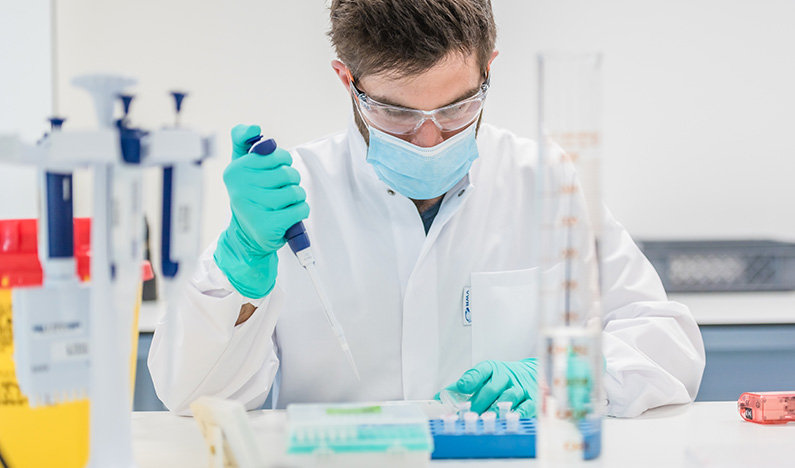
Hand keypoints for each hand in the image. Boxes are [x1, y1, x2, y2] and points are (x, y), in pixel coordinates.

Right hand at [213, 124, 308, 297]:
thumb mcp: (241, 166)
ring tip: (283, 205)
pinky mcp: (267, 225)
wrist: (246, 235)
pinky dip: (300, 212)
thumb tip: (253, 128)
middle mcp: (241, 187)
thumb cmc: (250, 196)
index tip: (275, 171)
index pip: (277, 155)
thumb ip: (243, 141)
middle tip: (280, 191)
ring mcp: (253, 207)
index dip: (284, 162)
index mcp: (236, 169)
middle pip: (288, 174)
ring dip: (296, 198)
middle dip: (291, 182)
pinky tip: (288, 216)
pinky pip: (300, 209)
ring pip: (296, 192)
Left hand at [438, 359, 538, 417]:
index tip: (462, 387)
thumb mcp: (485, 376)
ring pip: (508, 397)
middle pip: (491, 388)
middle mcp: (506, 376)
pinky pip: (526, 406)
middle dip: (479, 402)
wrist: (532, 374)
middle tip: (468, 414)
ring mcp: (519, 388)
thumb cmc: (503, 378)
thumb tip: (439, 396)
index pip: (481, 371)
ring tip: (485, 418)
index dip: (471, 379)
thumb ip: (464, 386)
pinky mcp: (532, 399)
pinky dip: (517, 414)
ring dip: (496, 409)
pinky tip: (508, 419)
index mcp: (492, 369)